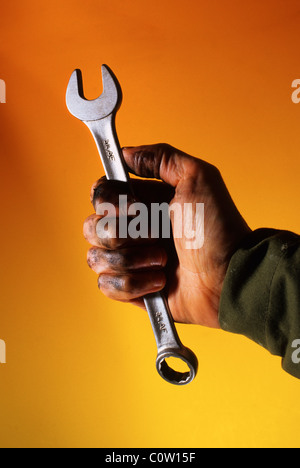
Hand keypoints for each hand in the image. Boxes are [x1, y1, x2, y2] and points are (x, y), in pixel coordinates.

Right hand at [83, 144, 250, 327]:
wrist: (228, 278)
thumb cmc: (217, 229)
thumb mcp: (198, 178)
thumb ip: (161, 158)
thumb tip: (127, 153)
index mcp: (144, 202)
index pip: (101, 194)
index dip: (109, 201)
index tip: (135, 207)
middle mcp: (133, 229)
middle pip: (92, 226)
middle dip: (122, 233)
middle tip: (155, 235)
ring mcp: (131, 260)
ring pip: (95, 257)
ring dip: (130, 260)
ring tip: (162, 261)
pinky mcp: (132, 288)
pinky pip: (106, 284)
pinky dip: (131, 284)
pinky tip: (159, 282)